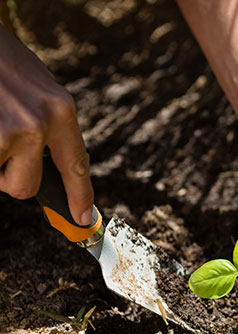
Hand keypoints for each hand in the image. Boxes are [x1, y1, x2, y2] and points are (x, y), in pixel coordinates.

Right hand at [0, 26, 93, 224]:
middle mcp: (36, 123)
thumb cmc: (7, 64)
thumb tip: (54, 169)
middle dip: (12, 177)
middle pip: (25, 187)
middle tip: (3, 147)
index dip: (80, 197)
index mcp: (60, 111)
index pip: (76, 166)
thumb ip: (52, 129)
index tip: (84, 220)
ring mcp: (5, 131)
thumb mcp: (43, 92)